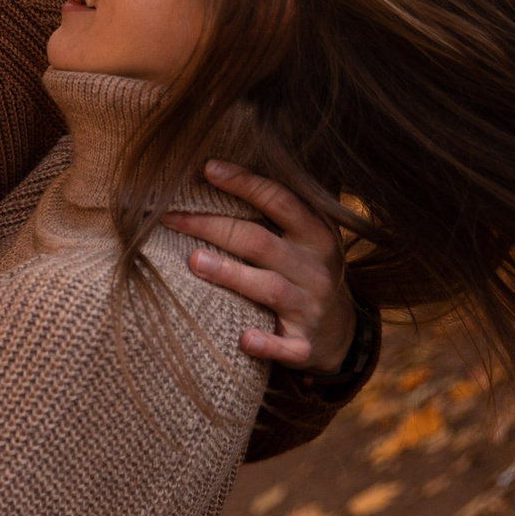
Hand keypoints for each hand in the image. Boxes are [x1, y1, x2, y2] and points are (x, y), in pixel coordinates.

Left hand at [165, 161, 356, 372]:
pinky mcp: (305, 345)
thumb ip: (270, 216)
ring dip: (232, 275)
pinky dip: (267, 344)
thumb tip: (211, 175)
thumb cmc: (304, 274)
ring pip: (269, 288)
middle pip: (260, 242)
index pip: (280, 200)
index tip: (208, 168)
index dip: (245, 183)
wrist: (342, 333)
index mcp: (315, 235)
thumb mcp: (302, 241)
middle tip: (172, 219)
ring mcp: (312, 307)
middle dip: (215, 228)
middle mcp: (315, 268)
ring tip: (195, 262)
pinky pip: (287, 347)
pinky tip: (244, 340)